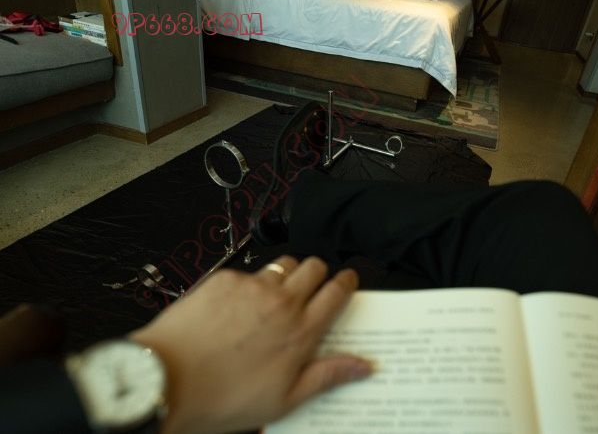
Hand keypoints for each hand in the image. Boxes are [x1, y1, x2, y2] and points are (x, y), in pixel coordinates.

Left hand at [131, 256, 371, 433]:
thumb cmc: (223, 397)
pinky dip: (250, 284)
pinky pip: (248, 271)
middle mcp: (281, 302)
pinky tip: (237, 307)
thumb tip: (364, 366)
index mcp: (300, 332)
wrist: (167, 380)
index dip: (346, 282)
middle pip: (315, 267)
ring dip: (288, 274)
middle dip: (319, 274)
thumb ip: (326, 376)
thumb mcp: (283, 400)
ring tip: (276, 296)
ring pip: (284, 264)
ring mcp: (252, 287)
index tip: (347, 281)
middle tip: (312, 289)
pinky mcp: (225, 279)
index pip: (337, 293)